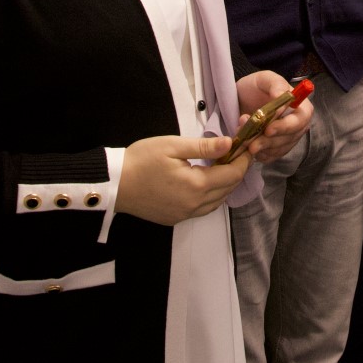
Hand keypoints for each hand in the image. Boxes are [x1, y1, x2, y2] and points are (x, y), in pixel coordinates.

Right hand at [117, 134, 250, 224]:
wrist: (114, 183)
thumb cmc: (141, 159)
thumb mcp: (173, 146)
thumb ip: (204, 146)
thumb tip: (230, 143)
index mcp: (196, 185)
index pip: (232, 174)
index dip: (244, 160)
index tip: (248, 147)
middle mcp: (194, 205)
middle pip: (227, 189)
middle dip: (237, 171)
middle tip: (237, 153)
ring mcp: (184, 215)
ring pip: (217, 202)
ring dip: (225, 185)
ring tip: (223, 166)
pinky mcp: (174, 219)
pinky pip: (202, 210)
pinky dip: (211, 197)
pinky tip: (205, 183)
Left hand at [237, 70, 312, 164]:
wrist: (240, 99)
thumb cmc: (255, 87)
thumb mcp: (264, 79)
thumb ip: (275, 85)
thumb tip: (281, 96)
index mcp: (301, 107)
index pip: (301, 120)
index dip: (286, 127)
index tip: (268, 129)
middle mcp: (298, 125)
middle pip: (289, 138)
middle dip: (269, 141)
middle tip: (250, 143)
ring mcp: (287, 138)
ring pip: (278, 149)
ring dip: (261, 148)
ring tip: (244, 141)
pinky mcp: (275, 149)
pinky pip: (271, 156)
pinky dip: (259, 154)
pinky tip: (248, 149)